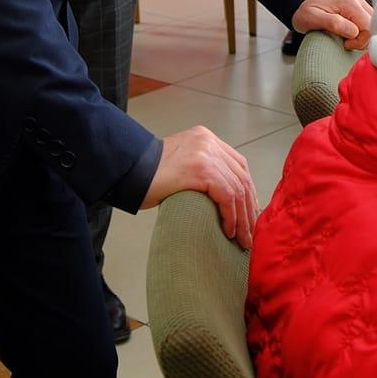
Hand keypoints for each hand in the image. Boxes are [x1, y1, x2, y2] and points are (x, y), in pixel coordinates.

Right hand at [144, 126, 257, 247]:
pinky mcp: (201, 169)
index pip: (238, 165)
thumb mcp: (181, 163)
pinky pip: (227, 195)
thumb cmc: (149, 175)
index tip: (249, 214)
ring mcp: (206, 153)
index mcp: (205, 138)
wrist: (127, 171)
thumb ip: (203, 169)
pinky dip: (231, 216)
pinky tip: (228, 231)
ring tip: (241, 239)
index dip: (248, 191)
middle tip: (249, 233)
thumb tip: (225, 198)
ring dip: (242, 218)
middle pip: (241, 177)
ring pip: (237, 189)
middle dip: (248, 208)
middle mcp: (208, 142)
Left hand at [292, 0, 373, 49]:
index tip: (346, 44)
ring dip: (362, 36)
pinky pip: (367, 23)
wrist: (301, 2)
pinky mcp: (358, 7)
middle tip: (346, 42)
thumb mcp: (312, 18)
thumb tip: (353, 31)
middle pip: (373, 25)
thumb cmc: (305, 12)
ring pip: (372, 25)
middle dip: (362, 39)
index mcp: (348, 2)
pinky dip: (361, 32)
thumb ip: (333, 23)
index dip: (360, 40)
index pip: (369, 26)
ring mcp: (358, 2)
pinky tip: (350, 34)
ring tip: (346, 38)